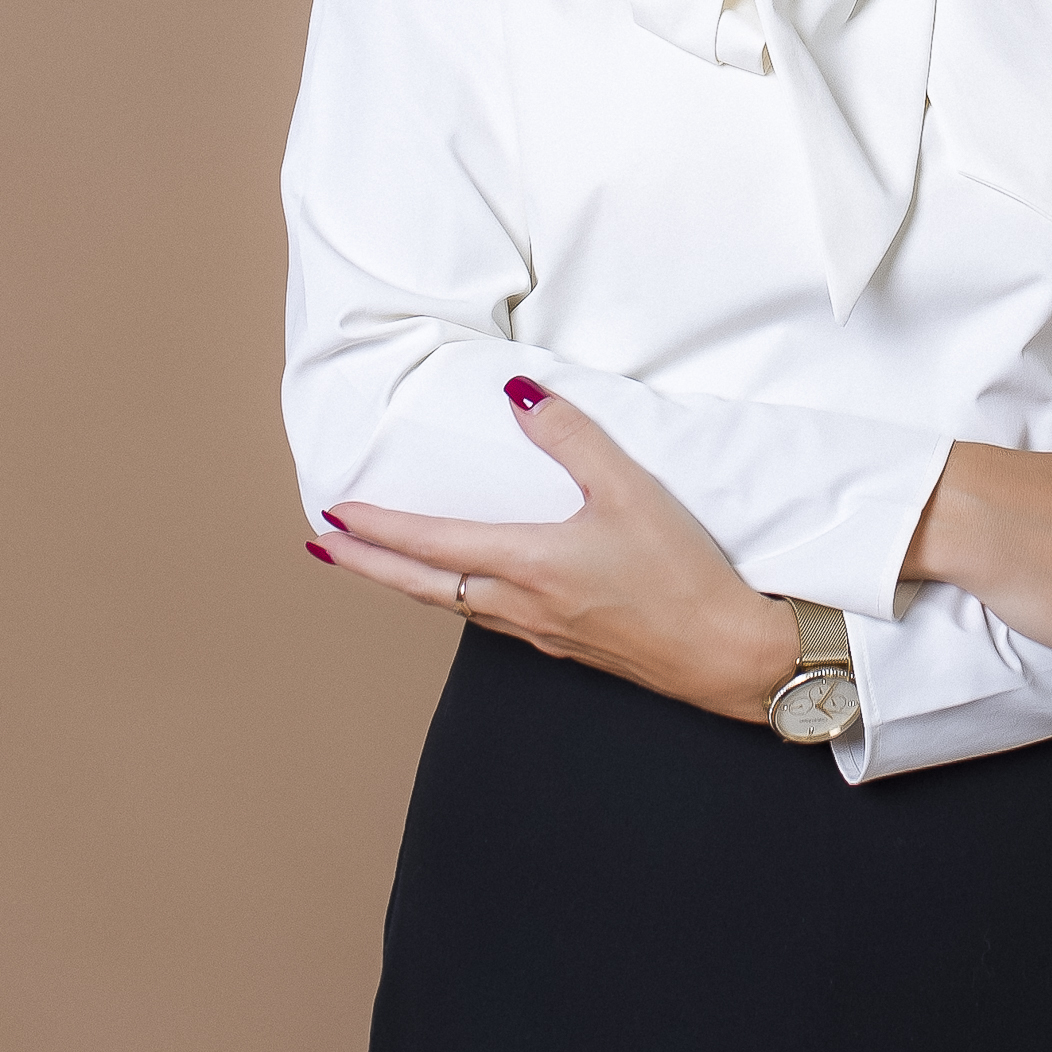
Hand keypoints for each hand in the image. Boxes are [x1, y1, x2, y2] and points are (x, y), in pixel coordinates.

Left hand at [308, 384, 798, 723]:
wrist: (725, 656)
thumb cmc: (682, 576)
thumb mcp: (632, 490)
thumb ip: (573, 438)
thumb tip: (518, 396)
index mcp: (528, 565)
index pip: (431, 544)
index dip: (378, 528)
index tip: (334, 512)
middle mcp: (520, 605)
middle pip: (422, 585)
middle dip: (368, 564)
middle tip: (326, 546)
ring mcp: (541, 633)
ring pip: (453, 607)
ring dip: (408, 583)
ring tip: (381, 564)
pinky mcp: (566, 647)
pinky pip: (489, 619)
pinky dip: (456, 599)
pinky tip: (467, 591)